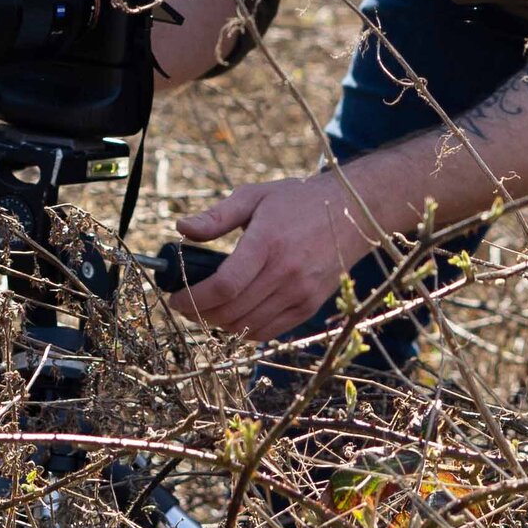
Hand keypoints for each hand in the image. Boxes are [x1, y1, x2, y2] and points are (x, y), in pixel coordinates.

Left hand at [164, 173, 378, 342]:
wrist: (351, 212)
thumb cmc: (297, 200)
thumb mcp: (255, 196)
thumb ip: (217, 216)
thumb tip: (182, 230)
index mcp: (268, 242)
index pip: (225, 286)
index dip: (193, 298)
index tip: (175, 298)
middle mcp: (286, 272)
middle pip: (232, 311)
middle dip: (200, 313)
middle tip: (186, 304)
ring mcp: (301, 292)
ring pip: (248, 326)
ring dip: (220, 324)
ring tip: (206, 310)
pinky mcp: (310, 305)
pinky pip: (269, 331)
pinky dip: (245, 330)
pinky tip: (234, 316)